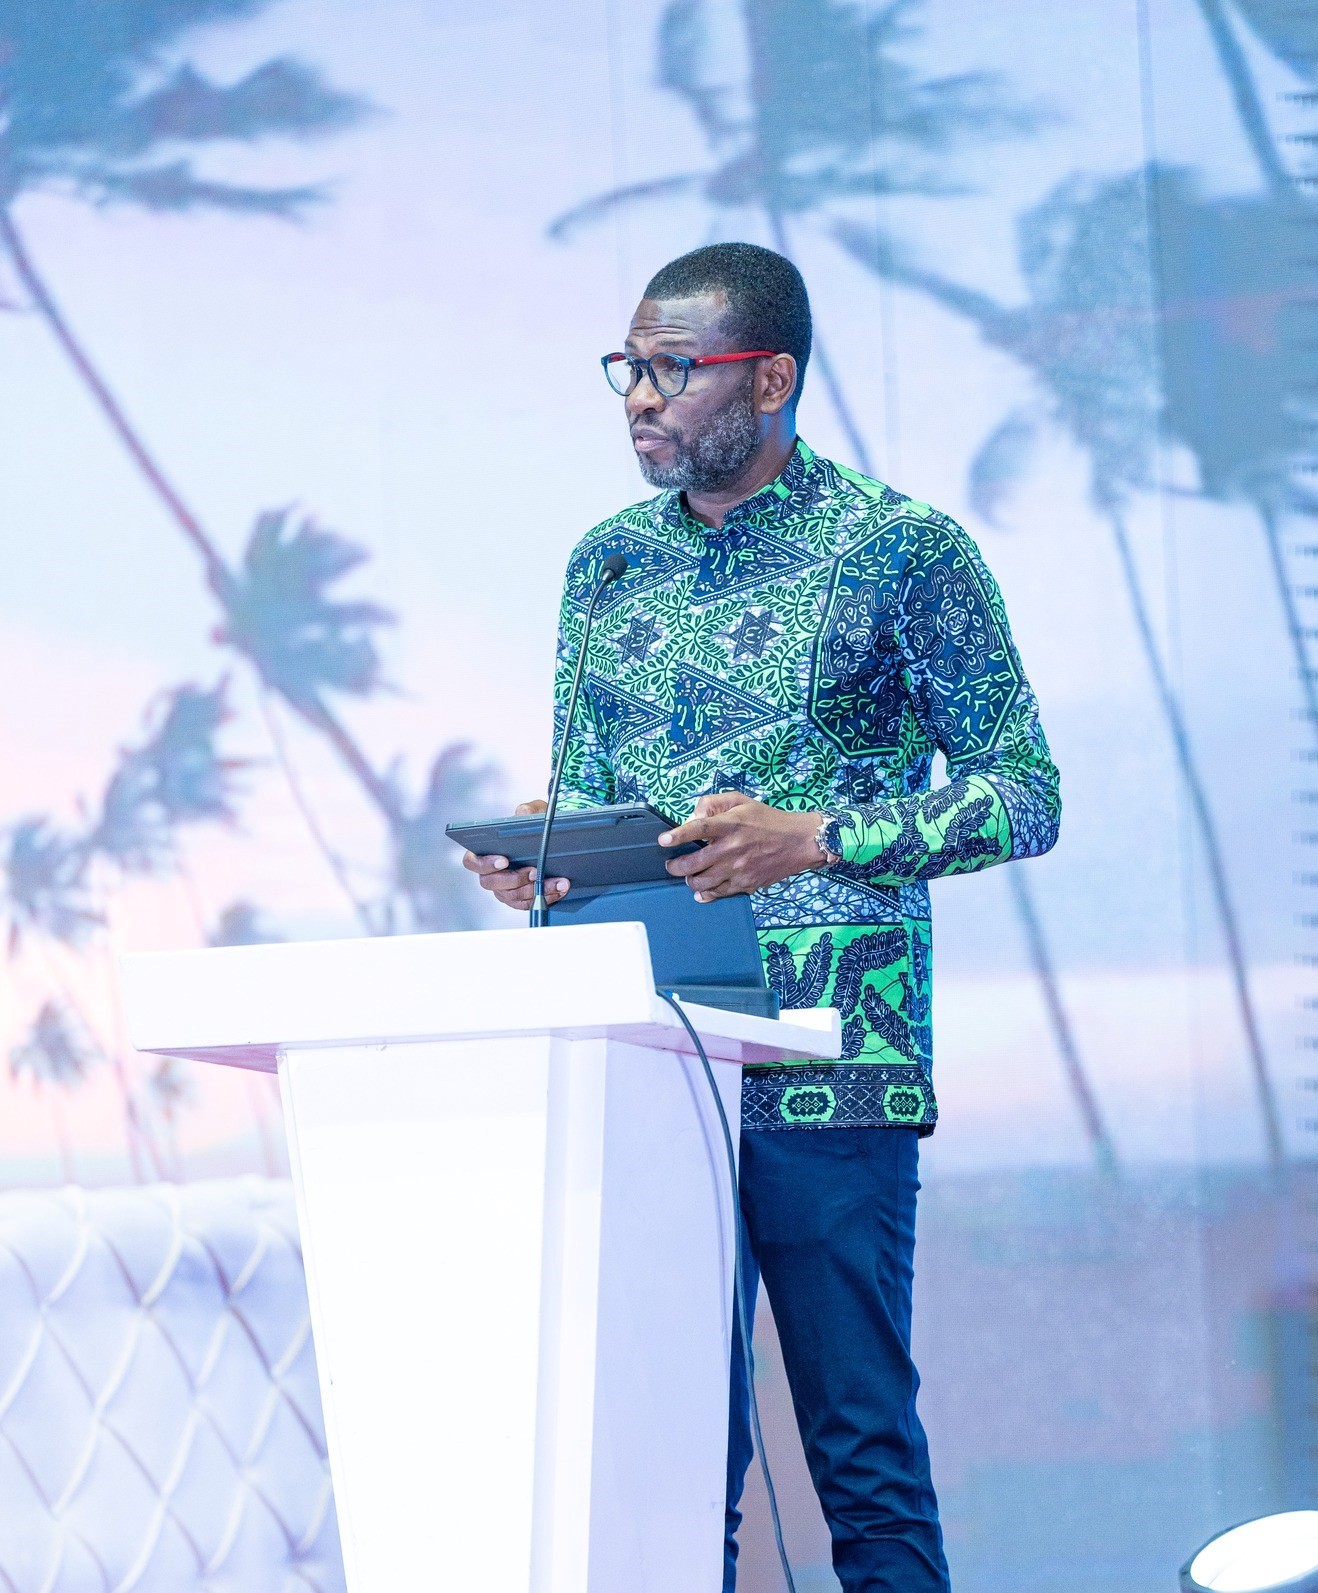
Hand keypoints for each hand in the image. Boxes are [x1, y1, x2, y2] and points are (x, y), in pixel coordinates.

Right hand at [461, 799, 570, 910]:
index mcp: (484, 853)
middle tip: (535, 872)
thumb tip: (522, 813)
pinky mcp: (520, 900)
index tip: (504, 860)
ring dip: (537, 890)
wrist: (552, 840)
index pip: (473, 862)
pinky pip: (529, 903)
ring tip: (558, 881)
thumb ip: (527, 811)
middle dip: (516, 879)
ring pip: (515, 896)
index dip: (485, 864)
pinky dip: (546, 897)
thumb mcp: (534, 811)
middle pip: (493, 884)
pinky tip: (560, 888)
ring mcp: (504, 890)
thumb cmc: (534, 825)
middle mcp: (490, 875)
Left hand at [658, 792, 824, 901]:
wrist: (798, 842)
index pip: (698, 829)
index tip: (663, 841)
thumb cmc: (768, 820)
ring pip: (703, 882)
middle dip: (676, 866)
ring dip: (689, 880)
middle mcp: (733, 848)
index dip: (678, 835)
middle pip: (694, 863)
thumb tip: (693, 817)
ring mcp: (739, 869)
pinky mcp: (746, 884)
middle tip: (672, 864)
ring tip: (688, 875)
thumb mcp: (741, 801)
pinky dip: (705, 894)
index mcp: (731, 824)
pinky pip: (719, 893)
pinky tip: (701, 890)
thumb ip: (714, 803)